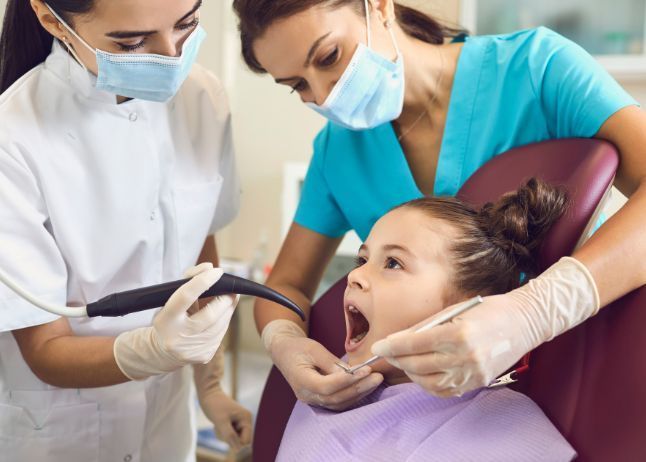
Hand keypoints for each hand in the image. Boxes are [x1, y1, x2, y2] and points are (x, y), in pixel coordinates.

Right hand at [114, 263, 237, 379]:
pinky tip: (222, 316)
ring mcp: (191, 349)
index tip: (217, 271)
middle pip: (211, 314)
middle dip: (225, 299)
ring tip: (230, 299)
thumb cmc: (169, 319)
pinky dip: (224, 322)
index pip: (185, 296)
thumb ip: (188, 281)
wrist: (162, 352)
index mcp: (166, 320)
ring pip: (221, 324)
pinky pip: (221, 334)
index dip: (203, 281)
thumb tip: (209, 268)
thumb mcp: (170, 300)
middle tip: (231, 289)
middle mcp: (178, 337)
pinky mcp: (203, 356)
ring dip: (228, 309)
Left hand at [200, 390, 252, 451]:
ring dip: (224, 435)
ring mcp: (239, 422)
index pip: (246, 440)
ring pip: (234, 439)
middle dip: (229, 438)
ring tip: (218, 424)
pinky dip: (222, 433)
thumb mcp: (220, 421)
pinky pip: (229, 435)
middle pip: (240, 440)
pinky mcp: (233, 423)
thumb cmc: (214, 404)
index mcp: (246, 418)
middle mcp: (245, 420)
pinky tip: (218, 424)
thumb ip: (230, 435)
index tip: (224, 433)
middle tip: (220, 427)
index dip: (235, 441)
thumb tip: (239, 449)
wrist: (208, 393)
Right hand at [262, 320, 383, 410]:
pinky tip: (366, 387)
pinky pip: (338, 402)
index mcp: (301, 381)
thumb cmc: (298, 347)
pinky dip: (353, 396)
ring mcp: (312, 400)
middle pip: (336, 397)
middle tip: (377, 376)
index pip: (327, 386)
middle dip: (359, 388)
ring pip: (339, 403)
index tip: (366, 369)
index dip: (348, 380)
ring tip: (376, 381)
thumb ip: (331, 362)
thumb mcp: (313, 349)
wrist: (284, 352)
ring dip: (359, 393)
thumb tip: (350, 372)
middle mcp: (307, 395)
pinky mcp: (319, 399)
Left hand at [371, 257, 599, 396]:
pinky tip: (420, 373)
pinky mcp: (477, 383)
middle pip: (418, 364)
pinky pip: (444, 391)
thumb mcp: (455, 311)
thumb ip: (427, 327)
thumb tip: (399, 339)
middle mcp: (465, 357)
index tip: (377, 347)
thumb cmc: (489, 309)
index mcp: (459, 334)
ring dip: (410, 373)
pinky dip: (427, 384)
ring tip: (402, 361)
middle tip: (386, 353)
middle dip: (397, 359)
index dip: (392, 346)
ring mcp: (472, 373)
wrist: (524, 322)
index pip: (415, 344)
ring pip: (428, 381)